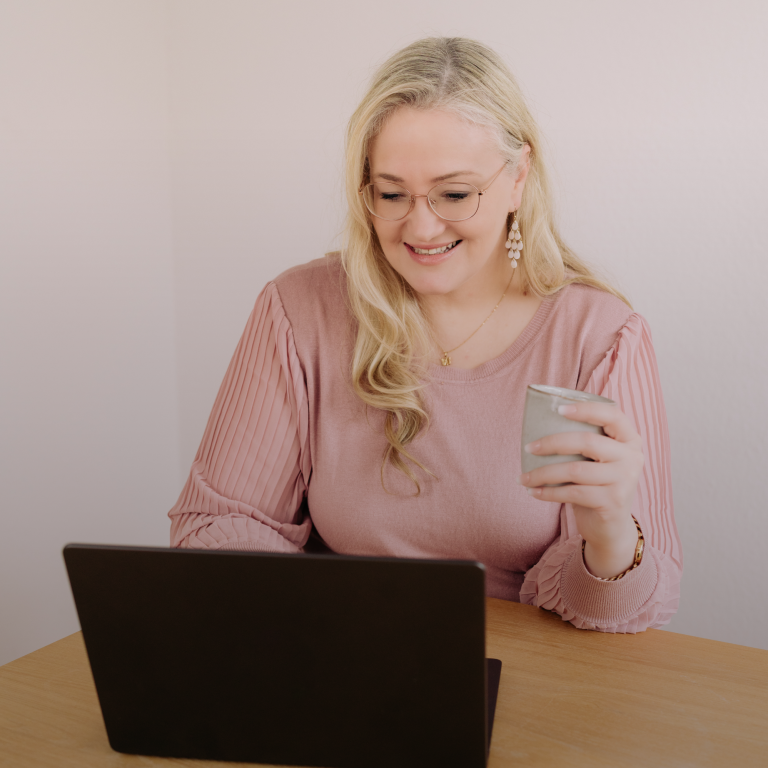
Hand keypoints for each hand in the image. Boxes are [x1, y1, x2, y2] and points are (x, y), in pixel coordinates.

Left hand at [518, 402, 643, 578]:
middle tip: (528, 448)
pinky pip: (573, 492)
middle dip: (552, 443)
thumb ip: (584, 441)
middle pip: (587, 442)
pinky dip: (549, 492)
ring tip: (523, 477)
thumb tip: (540, 423)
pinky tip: (533, 492)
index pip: (612, 415)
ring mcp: (625, 480)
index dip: (586, 409)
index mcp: (629, 439)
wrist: (611, 527)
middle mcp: (632, 457)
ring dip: (543, 473)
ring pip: (575, 470)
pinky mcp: (613, 501)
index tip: (559, 409)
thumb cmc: (596, 485)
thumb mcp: (597, 460)